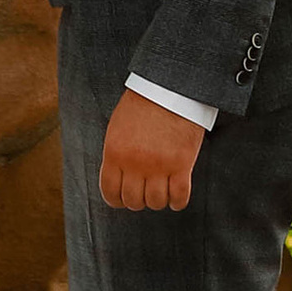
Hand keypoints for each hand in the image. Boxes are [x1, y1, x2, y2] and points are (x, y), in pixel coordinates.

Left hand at [98, 89, 204, 213]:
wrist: (169, 88)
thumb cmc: (142, 105)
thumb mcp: (117, 129)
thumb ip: (116, 155)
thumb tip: (117, 179)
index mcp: (114, 153)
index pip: (110, 192)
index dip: (116, 200)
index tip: (123, 199)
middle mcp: (135, 163)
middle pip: (134, 201)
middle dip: (139, 200)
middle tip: (145, 192)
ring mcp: (159, 166)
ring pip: (156, 202)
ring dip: (158, 201)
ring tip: (162, 192)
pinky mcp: (182, 165)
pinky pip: (179, 197)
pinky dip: (178, 202)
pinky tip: (176, 198)